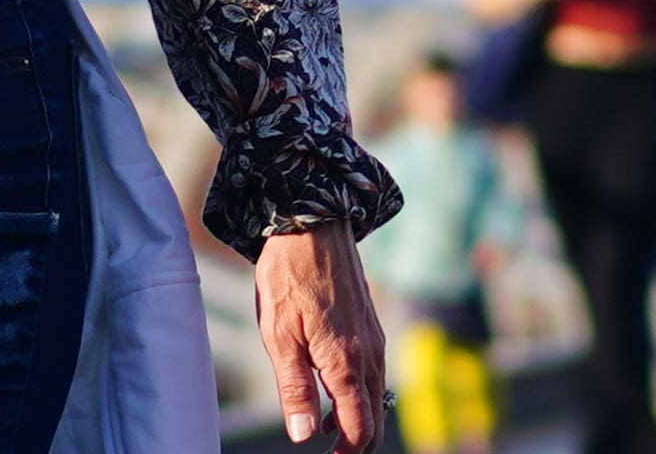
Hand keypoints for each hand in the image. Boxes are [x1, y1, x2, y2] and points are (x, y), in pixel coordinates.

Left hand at [256, 221, 386, 452]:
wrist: (312, 225)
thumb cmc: (289, 278)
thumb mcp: (279, 336)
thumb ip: (294, 389)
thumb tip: (301, 435)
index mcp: (346, 362)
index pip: (360, 427)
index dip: (347, 452)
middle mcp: (370, 354)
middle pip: (375, 417)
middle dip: (356, 442)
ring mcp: (374, 338)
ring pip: (376, 394)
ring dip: (355, 417)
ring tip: (323, 428)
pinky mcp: (370, 325)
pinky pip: (373, 371)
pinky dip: (357, 392)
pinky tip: (330, 389)